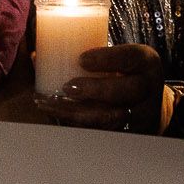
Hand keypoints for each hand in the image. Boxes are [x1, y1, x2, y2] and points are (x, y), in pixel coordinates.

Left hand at [41, 42, 164, 130]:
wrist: (148, 103)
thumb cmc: (122, 72)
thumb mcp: (118, 57)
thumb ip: (87, 52)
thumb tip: (34, 54)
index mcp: (146, 62)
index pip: (131, 57)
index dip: (107, 59)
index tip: (81, 59)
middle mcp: (148, 87)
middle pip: (126, 90)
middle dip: (96, 89)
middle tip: (68, 87)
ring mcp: (141, 113)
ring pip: (113, 117)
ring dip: (80, 112)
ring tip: (53, 104)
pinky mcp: (130, 132)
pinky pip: (103, 131)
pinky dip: (79, 124)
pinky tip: (57, 117)